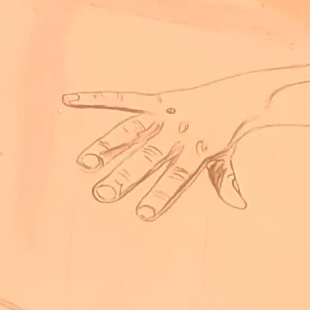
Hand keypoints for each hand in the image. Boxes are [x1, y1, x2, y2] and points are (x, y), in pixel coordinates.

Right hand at [64, 80, 269, 220]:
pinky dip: (97, 99)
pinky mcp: (156, 100)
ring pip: (132, 131)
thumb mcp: (227, 160)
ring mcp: (165, 115)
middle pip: (148, 158)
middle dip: (125, 176)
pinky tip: (70, 101)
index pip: (176, 177)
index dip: (161, 195)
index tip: (143, 214)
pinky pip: (124, 99)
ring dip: (107, 146)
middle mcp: (177, 133)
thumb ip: (226, 182)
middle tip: (102, 194)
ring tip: (85, 162)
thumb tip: (239, 205)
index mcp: (196, 151)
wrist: (237, 96)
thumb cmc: (227, 134)